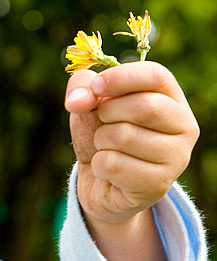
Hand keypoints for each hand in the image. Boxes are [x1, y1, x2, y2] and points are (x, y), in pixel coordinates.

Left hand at [65, 62, 198, 223]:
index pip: (155, 75)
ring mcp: (176, 158)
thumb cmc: (101, 133)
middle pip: (143, 107)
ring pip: (124, 137)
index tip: (96, 87)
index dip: (120, 77)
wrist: (99, 180)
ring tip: (107, 148)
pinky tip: (108, 171)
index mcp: (171, 97)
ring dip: (101, 141)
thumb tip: (77, 101)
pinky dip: (98, 165)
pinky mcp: (158, 184)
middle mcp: (184, 126)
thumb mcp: (89, 102)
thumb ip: (82, 86)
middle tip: (103, 123)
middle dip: (108, 113)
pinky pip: (113, 164)